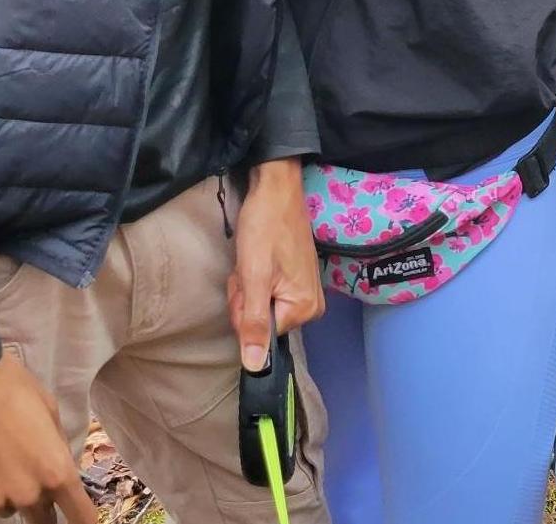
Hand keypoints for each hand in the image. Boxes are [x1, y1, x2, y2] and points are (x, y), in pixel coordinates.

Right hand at [0, 349, 98, 523]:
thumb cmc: (9, 386)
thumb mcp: (47, 407)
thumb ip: (56, 445)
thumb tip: (59, 466)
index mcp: (54, 470)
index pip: (79, 514)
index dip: (84, 521)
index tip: (84, 523)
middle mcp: (26, 494)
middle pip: (40, 517)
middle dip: (40, 504)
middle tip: (25, 473)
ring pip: (4, 505)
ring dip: (3, 489)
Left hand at [227, 158, 324, 369]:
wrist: (275, 187)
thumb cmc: (264, 228)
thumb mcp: (253, 276)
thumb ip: (254, 323)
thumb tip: (255, 368)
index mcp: (304, 309)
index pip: (260, 333)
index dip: (244, 309)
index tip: (245, 281)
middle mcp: (311, 304)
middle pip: (262, 320)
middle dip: (246, 296)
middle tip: (247, 267)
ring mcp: (305, 289)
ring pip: (261, 304)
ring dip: (248, 284)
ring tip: (252, 258)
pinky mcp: (297, 275)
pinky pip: (269, 290)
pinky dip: (256, 276)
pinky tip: (257, 256)